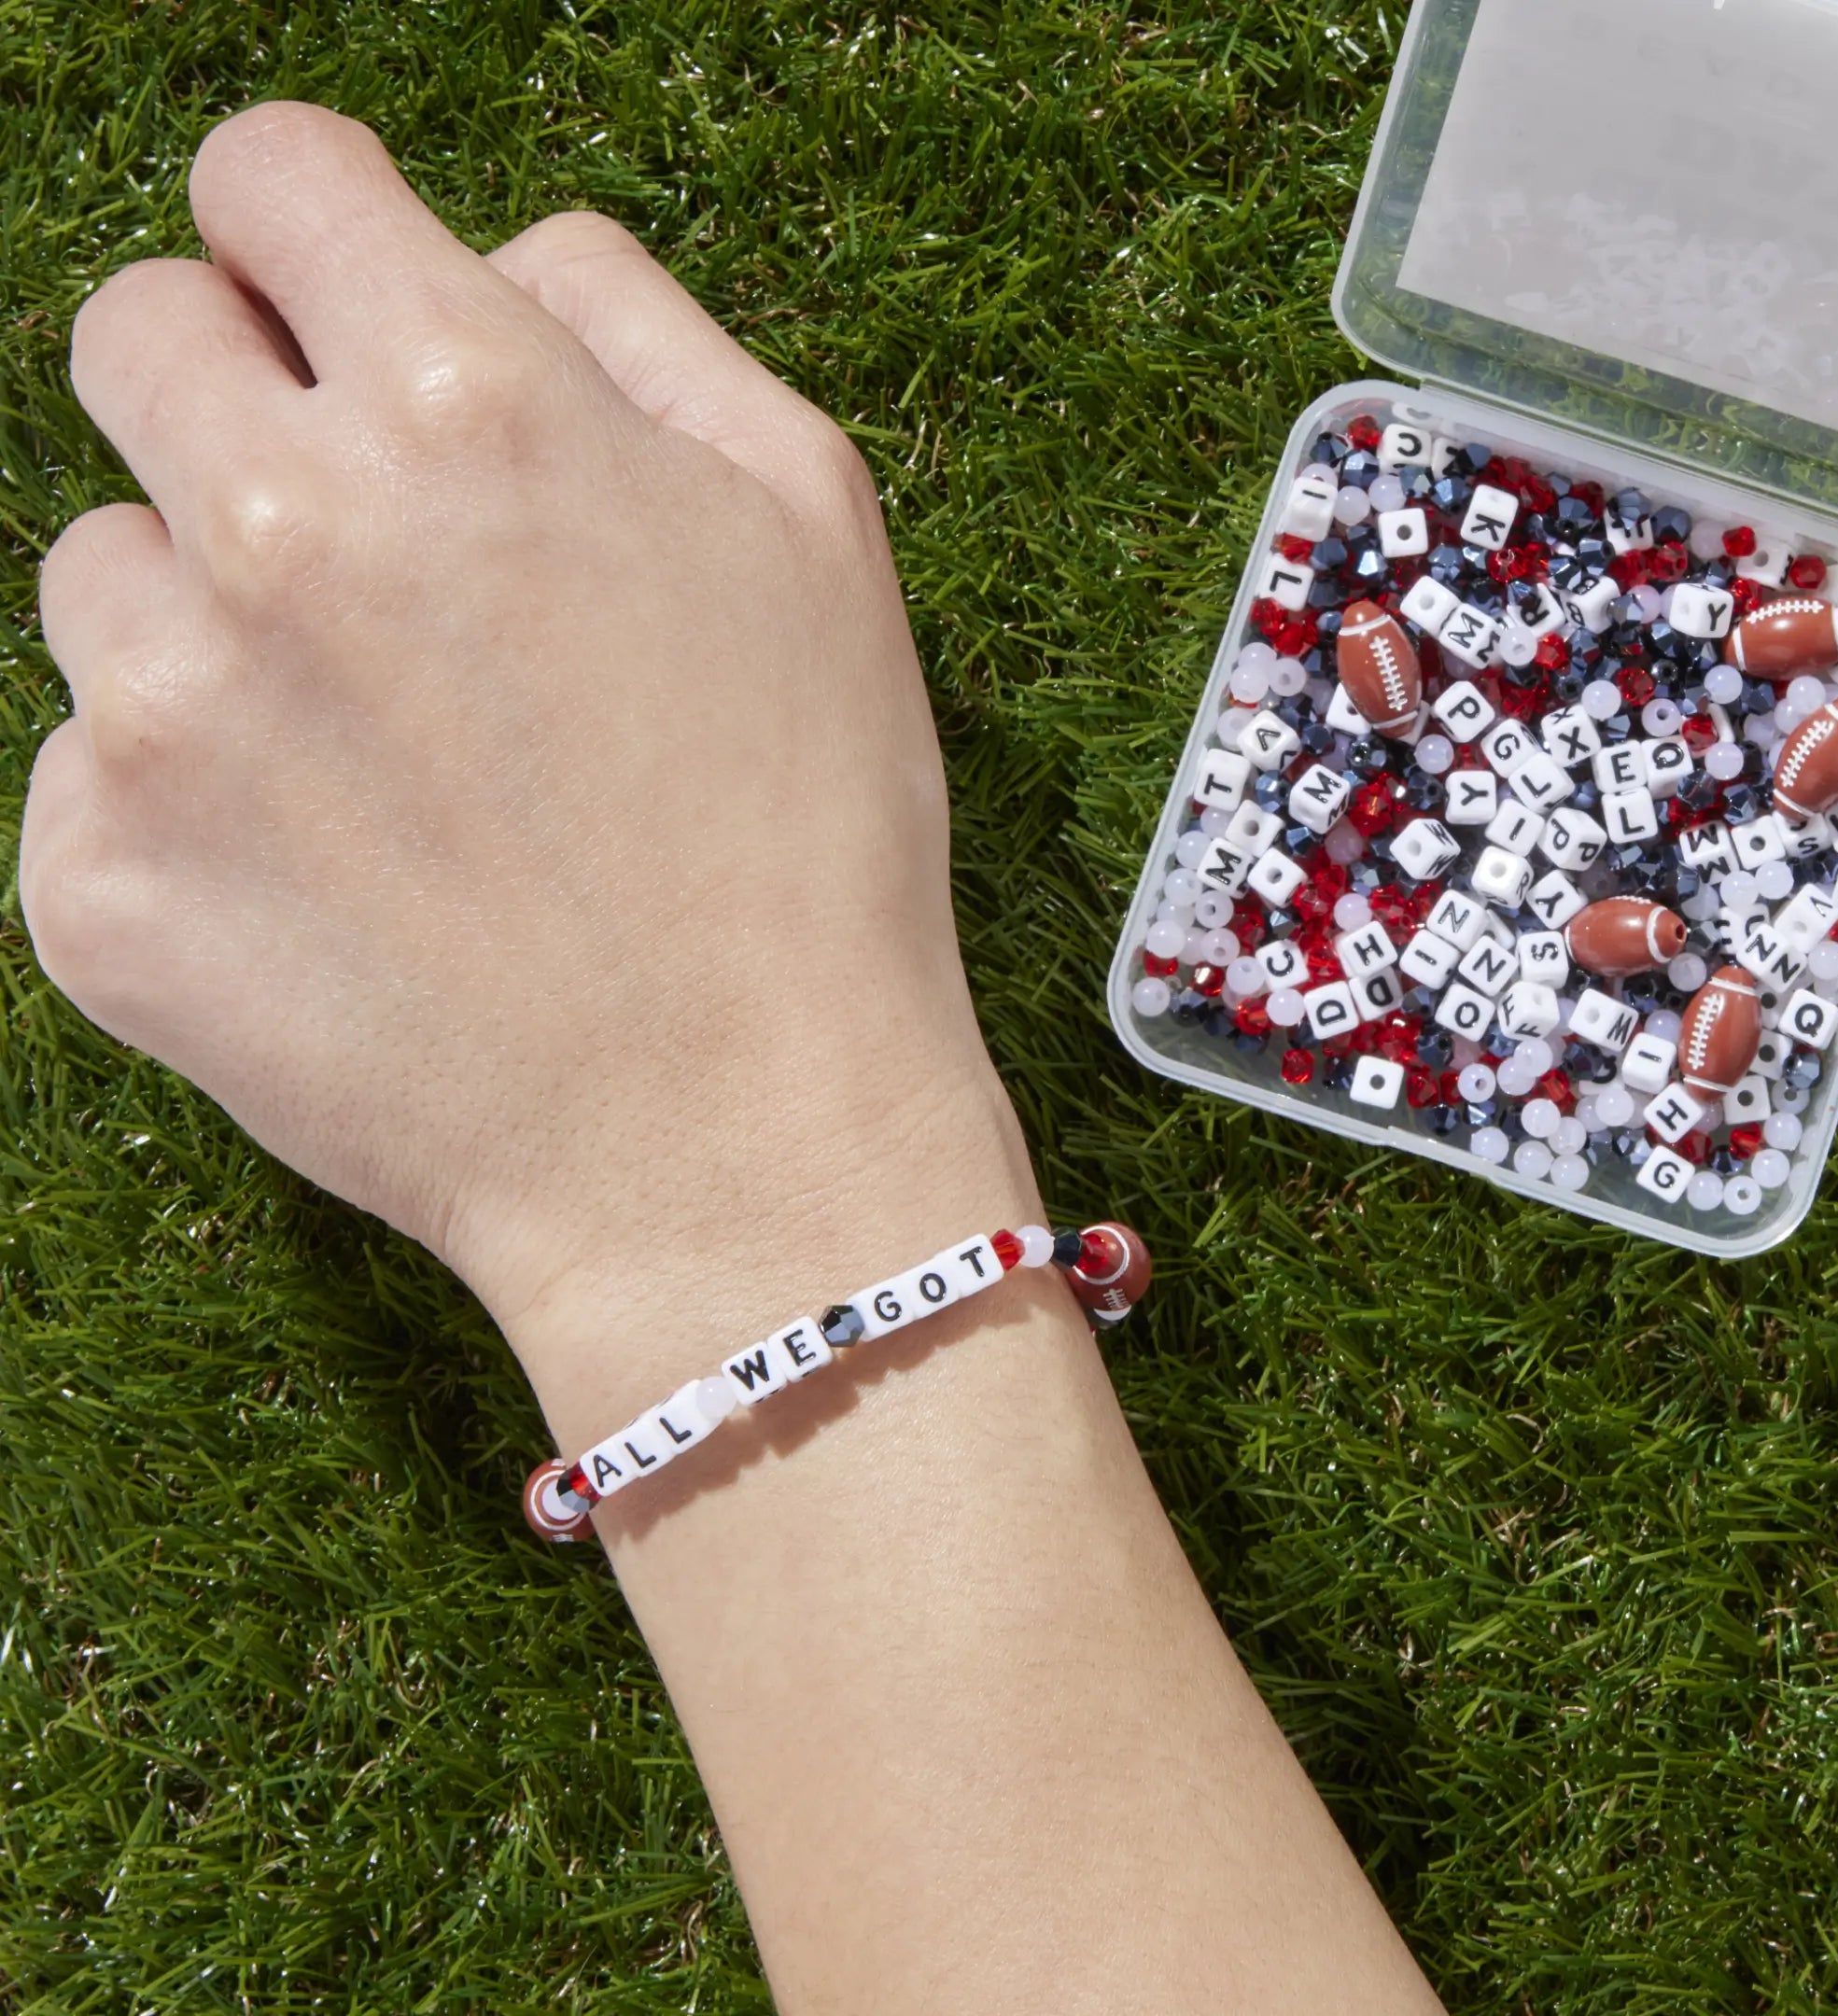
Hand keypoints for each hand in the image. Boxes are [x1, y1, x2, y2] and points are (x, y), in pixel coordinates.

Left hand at [20, 104, 1033, 1419]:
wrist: (737, 1147)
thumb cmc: (807, 841)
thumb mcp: (812, 523)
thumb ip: (636, 325)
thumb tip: (493, 256)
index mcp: (467, 405)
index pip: (269, 176)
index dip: (307, 229)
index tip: (331, 299)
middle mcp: (283, 528)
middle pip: (137, 336)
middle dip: (237, 398)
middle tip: (363, 545)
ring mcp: (164, 716)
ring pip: (105, 574)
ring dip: (221, 629)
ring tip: (388, 772)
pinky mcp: (102, 884)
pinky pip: (90, 774)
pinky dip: (195, 814)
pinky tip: (345, 897)